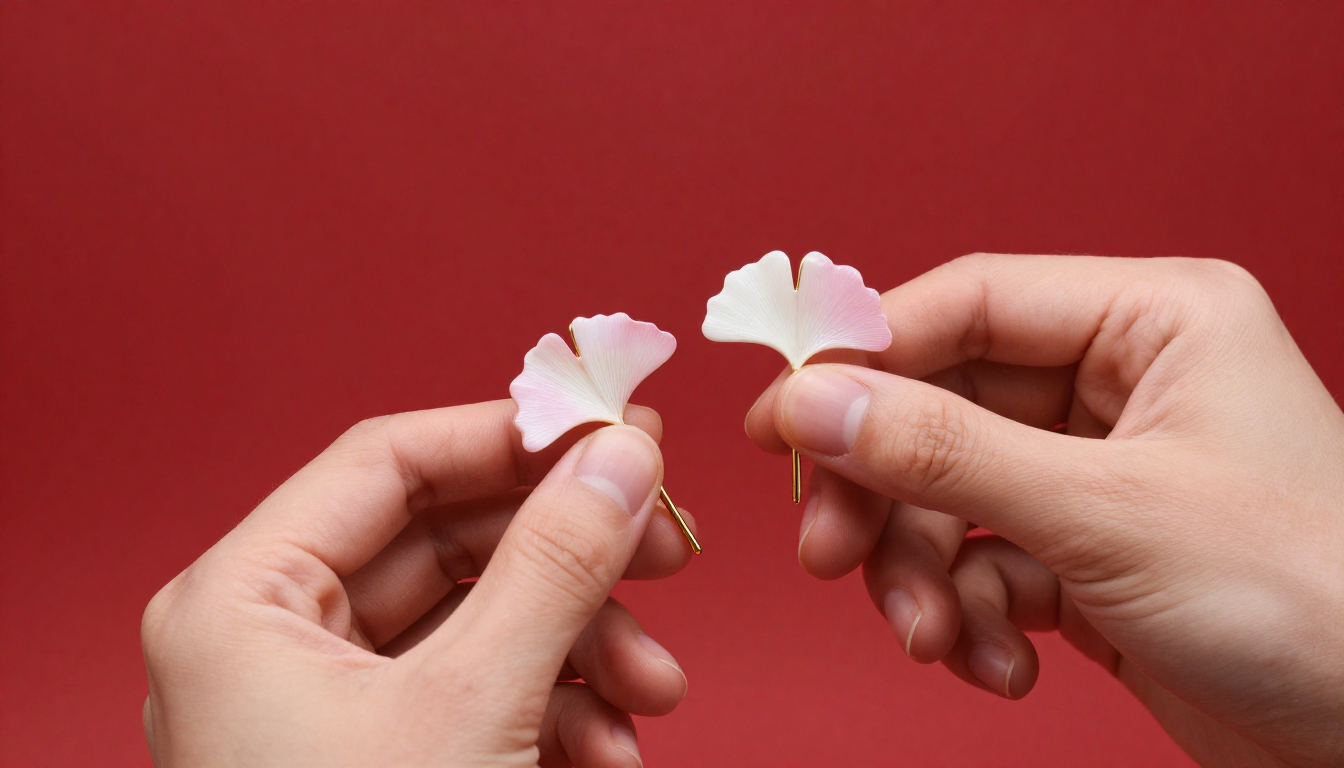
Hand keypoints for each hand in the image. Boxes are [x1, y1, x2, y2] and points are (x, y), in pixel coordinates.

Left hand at [142, 401, 695, 766]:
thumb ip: (554, 566)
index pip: (389, 460)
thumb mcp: (474, 709)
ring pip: (480, 624)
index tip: (617, 432)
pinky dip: (559, 712)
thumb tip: (621, 456)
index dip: (512, 436)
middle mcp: (275, 640)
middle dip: (571, 559)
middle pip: (449, 543)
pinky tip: (612, 751)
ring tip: (656, 692)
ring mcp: (327, 707)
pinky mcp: (378, 759)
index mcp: (244, 602)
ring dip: (583, 649)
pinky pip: (480, 695)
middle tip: (668, 547)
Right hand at [747, 254, 1343, 767]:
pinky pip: (990, 561)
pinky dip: (976, 616)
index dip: (866, 356)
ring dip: (927, 573)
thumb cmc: (1314, 604)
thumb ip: (946, 453)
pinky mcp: (1093, 553)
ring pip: (954, 494)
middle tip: (831, 553)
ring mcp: (1105, 472)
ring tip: (936, 640)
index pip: (970, 303)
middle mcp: (1125, 384)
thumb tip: (813, 403)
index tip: (782, 419)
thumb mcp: (1107, 517)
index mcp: (1155, 321)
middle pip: (945, 406)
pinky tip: (1004, 667)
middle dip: (888, 493)